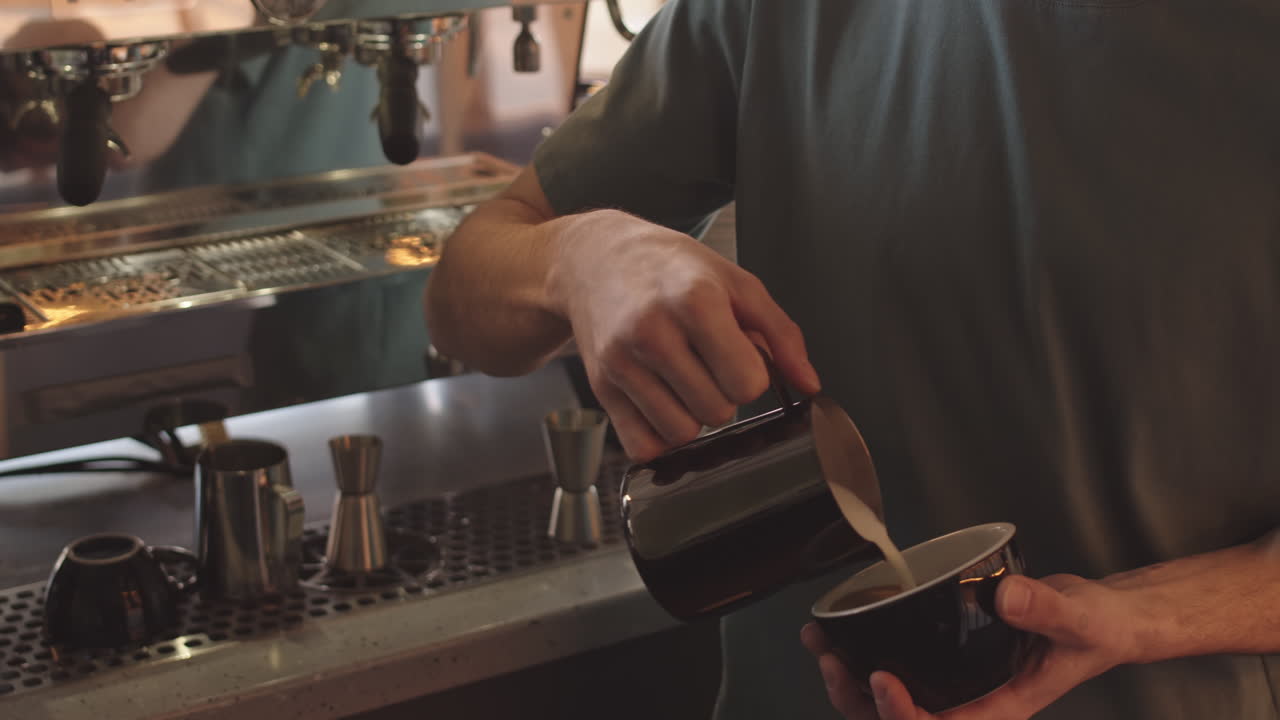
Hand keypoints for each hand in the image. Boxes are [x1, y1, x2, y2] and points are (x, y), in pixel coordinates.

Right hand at [546, 210, 819, 460]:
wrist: (597, 260)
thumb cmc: (670, 269)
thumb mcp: (736, 283)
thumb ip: (781, 334)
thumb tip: (809, 385)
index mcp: (695, 302)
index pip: (747, 383)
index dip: (751, 375)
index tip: (736, 356)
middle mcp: (653, 332)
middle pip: (717, 412)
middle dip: (722, 394)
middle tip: (707, 364)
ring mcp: (622, 363)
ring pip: (681, 433)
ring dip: (692, 416)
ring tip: (683, 380)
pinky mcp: (600, 388)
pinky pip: (642, 446)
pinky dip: (658, 435)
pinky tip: (660, 401)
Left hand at [800, 574, 1141, 718]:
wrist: (1099, 620)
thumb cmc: (1094, 631)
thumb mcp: (1079, 619)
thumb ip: (1046, 610)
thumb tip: (1006, 596)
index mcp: (997, 708)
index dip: (901, 715)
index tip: (881, 678)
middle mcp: (968, 701)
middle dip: (856, 698)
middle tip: (830, 658)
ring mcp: (953, 682)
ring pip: (888, 698)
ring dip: (848, 678)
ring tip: (820, 642)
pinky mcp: (944, 657)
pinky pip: (899, 666)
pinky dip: (863, 651)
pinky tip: (840, 628)